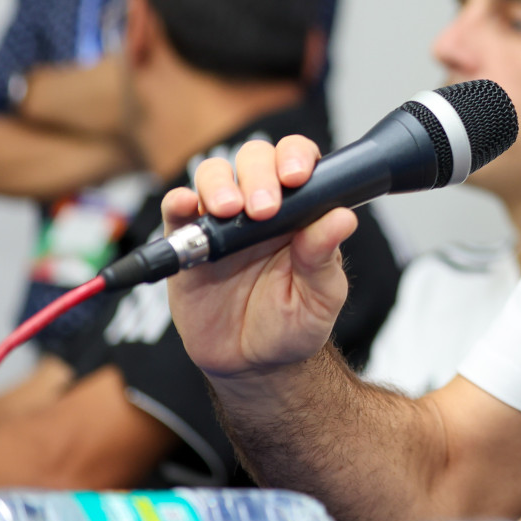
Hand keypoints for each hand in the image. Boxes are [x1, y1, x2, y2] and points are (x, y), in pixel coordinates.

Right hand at [162, 135, 358, 380]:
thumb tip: (343, 218)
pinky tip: (185, 206)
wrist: (254, 363)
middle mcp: (261, 207)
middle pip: (254, 159)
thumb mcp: (321, 296)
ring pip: (213, 175)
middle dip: (259, 174)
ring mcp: (222, 222)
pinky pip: (177, 213)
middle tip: (263, 208)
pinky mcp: (187, 244)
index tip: (297, 177)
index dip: (296, 157)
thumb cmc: (295, 323)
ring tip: (229, 211)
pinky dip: (178, 202)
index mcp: (301, 211)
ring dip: (219, 184)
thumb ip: (324, 257)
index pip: (299, 161)